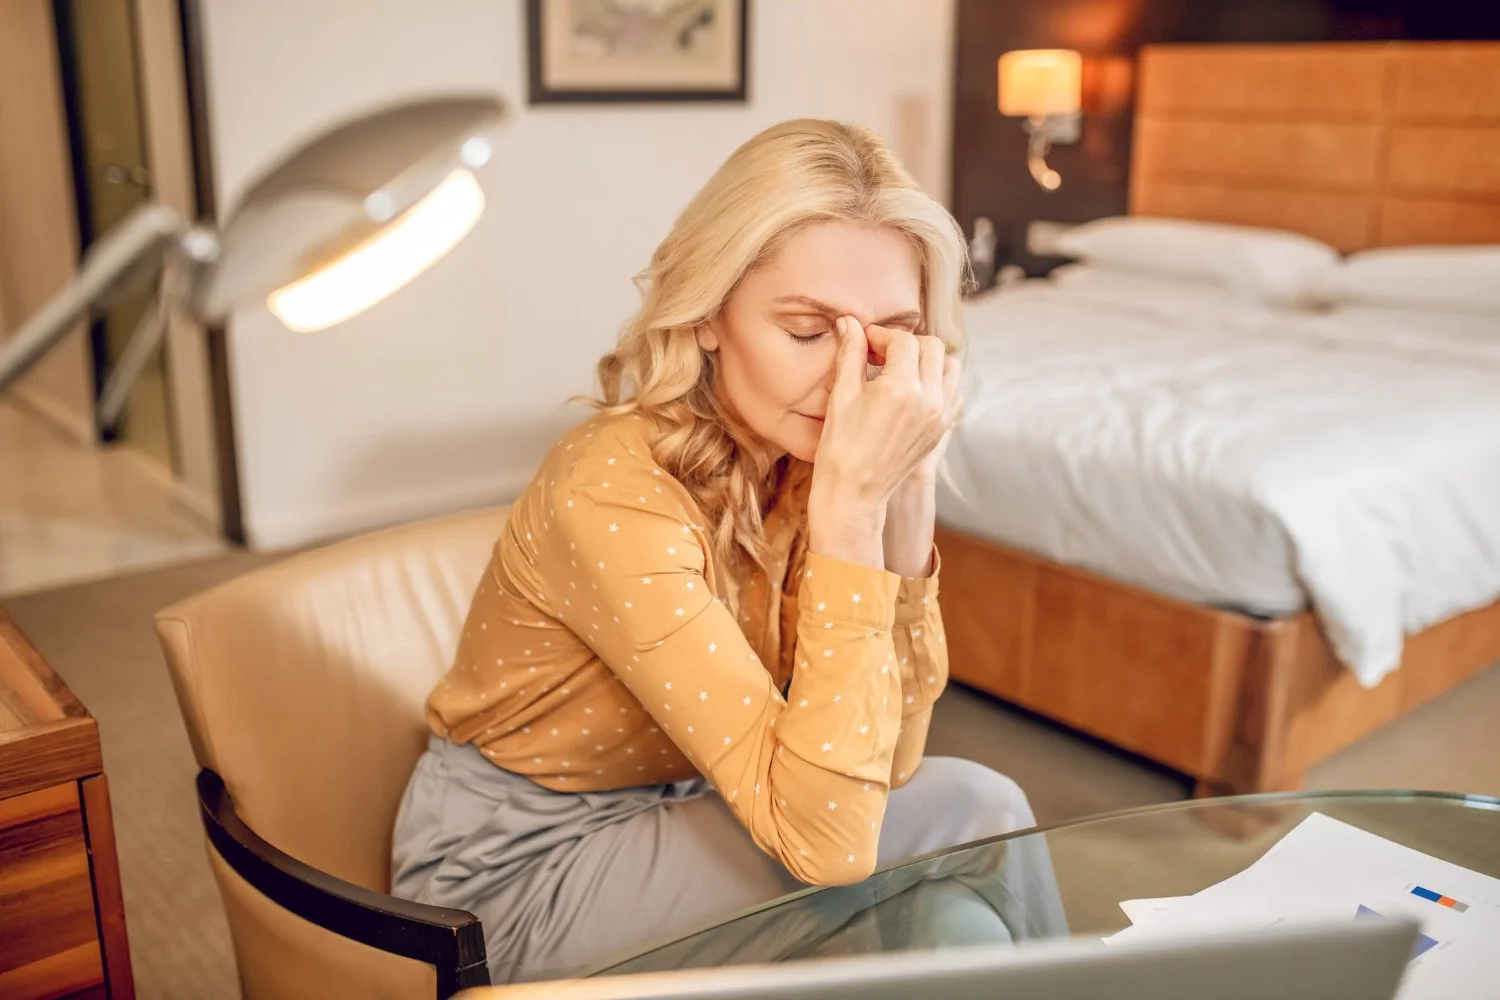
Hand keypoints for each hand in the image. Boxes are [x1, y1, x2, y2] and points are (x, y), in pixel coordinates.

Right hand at [812, 317, 952, 507]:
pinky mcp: (940, 430)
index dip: (880, 335)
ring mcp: (939, 417)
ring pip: (949, 367)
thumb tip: (850, 322)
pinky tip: (913, 390)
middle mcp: (929, 400)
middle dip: (906, 343)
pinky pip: (953, 393)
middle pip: (932, 347)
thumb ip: (851, 353)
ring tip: (900, 369)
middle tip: (880, 354)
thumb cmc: (840, 446)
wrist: (853, 493)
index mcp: (903, 388)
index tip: (864, 342)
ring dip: (927, 360)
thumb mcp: (842, 395)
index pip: (902, 341)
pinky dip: (939, 383)